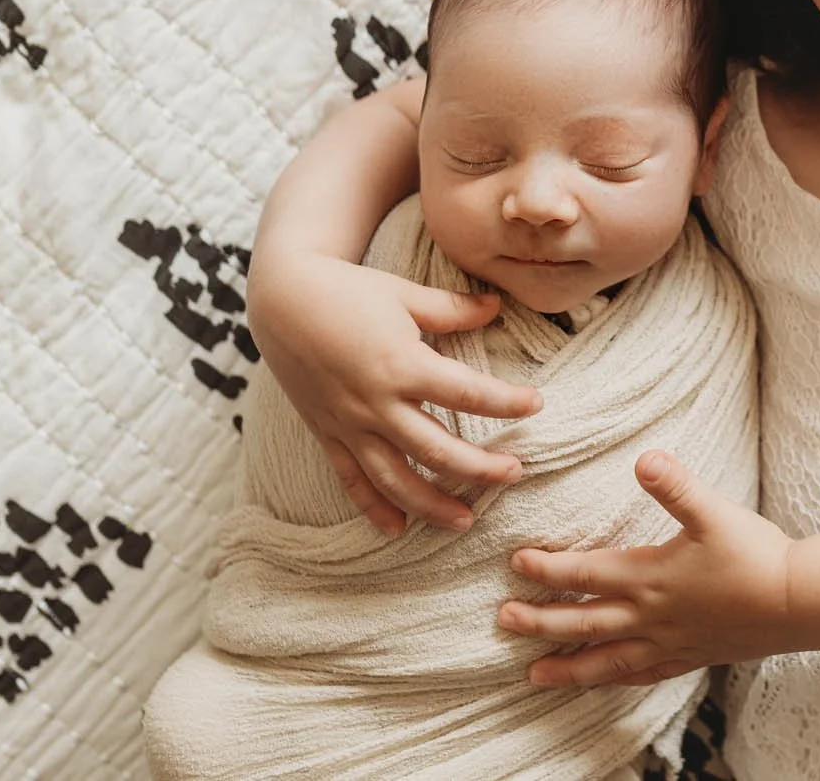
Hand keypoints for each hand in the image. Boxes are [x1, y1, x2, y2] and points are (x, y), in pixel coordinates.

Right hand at [247, 251, 541, 533]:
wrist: (282, 298)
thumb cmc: (348, 290)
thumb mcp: (405, 294)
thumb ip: (453, 309)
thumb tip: (498, 306)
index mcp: (401, 363)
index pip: (467, 392)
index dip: (507, 402)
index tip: (537, 404)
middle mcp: (376, 402)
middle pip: (436, 449)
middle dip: (479, 468)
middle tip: (514, 473)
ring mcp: (349, 423)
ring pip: (394, 477)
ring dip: (431, 504)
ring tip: (465, 521)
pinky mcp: (327, 432)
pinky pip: (351, 479)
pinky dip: (373, 507)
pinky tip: (397, 529)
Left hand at [496, 450, 795, 685]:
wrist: (797, 602)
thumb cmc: (755, 554)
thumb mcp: (714, 511)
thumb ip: (676, 486)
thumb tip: (643, 458)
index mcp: (651, 576)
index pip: (587, 572)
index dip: (549, 568)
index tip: (516, 562)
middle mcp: (652, 615)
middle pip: (584, 622)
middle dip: (541, 621)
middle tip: (504, 620)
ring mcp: (670, 642)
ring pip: (607, 659)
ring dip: (568, 666)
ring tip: (535, 675)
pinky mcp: (690, 656)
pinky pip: (642, 675)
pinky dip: (615, 679)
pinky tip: (604, 682)